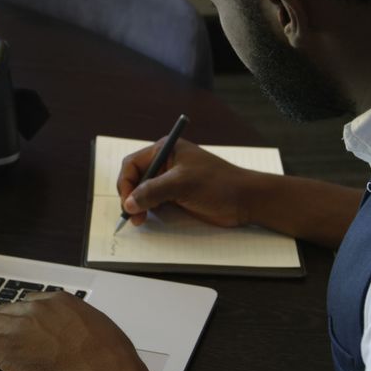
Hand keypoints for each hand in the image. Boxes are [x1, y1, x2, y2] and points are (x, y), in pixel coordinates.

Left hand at [0, 292, 156, 370]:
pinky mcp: (3, 344)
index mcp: (61, 301)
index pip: (32, 303)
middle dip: (5, 323)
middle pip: (9, 310)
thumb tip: (85, 340)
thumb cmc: (110, 360)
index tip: (23, 326)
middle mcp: (37, 307)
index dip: (26, 317)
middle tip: (2, 337)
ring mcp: (18, 324)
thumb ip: (85, 331)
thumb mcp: (102, 334)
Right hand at [118, 138, 257, 227]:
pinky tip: (149, 218)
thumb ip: (153, 192)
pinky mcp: (177, 196)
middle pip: (135, 179)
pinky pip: (155, 202)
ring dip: (139, 206)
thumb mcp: (182, 184)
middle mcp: (165, 163)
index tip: (127, 202)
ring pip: (143, 193)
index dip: (126, 183)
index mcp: (165, 150)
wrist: (245, 200)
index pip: (133, 164)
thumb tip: (128, 203)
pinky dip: (149, 211)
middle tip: (133, 216)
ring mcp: (171, 181)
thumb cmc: (217, 184)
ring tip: (141, 220)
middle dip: (131, 196)